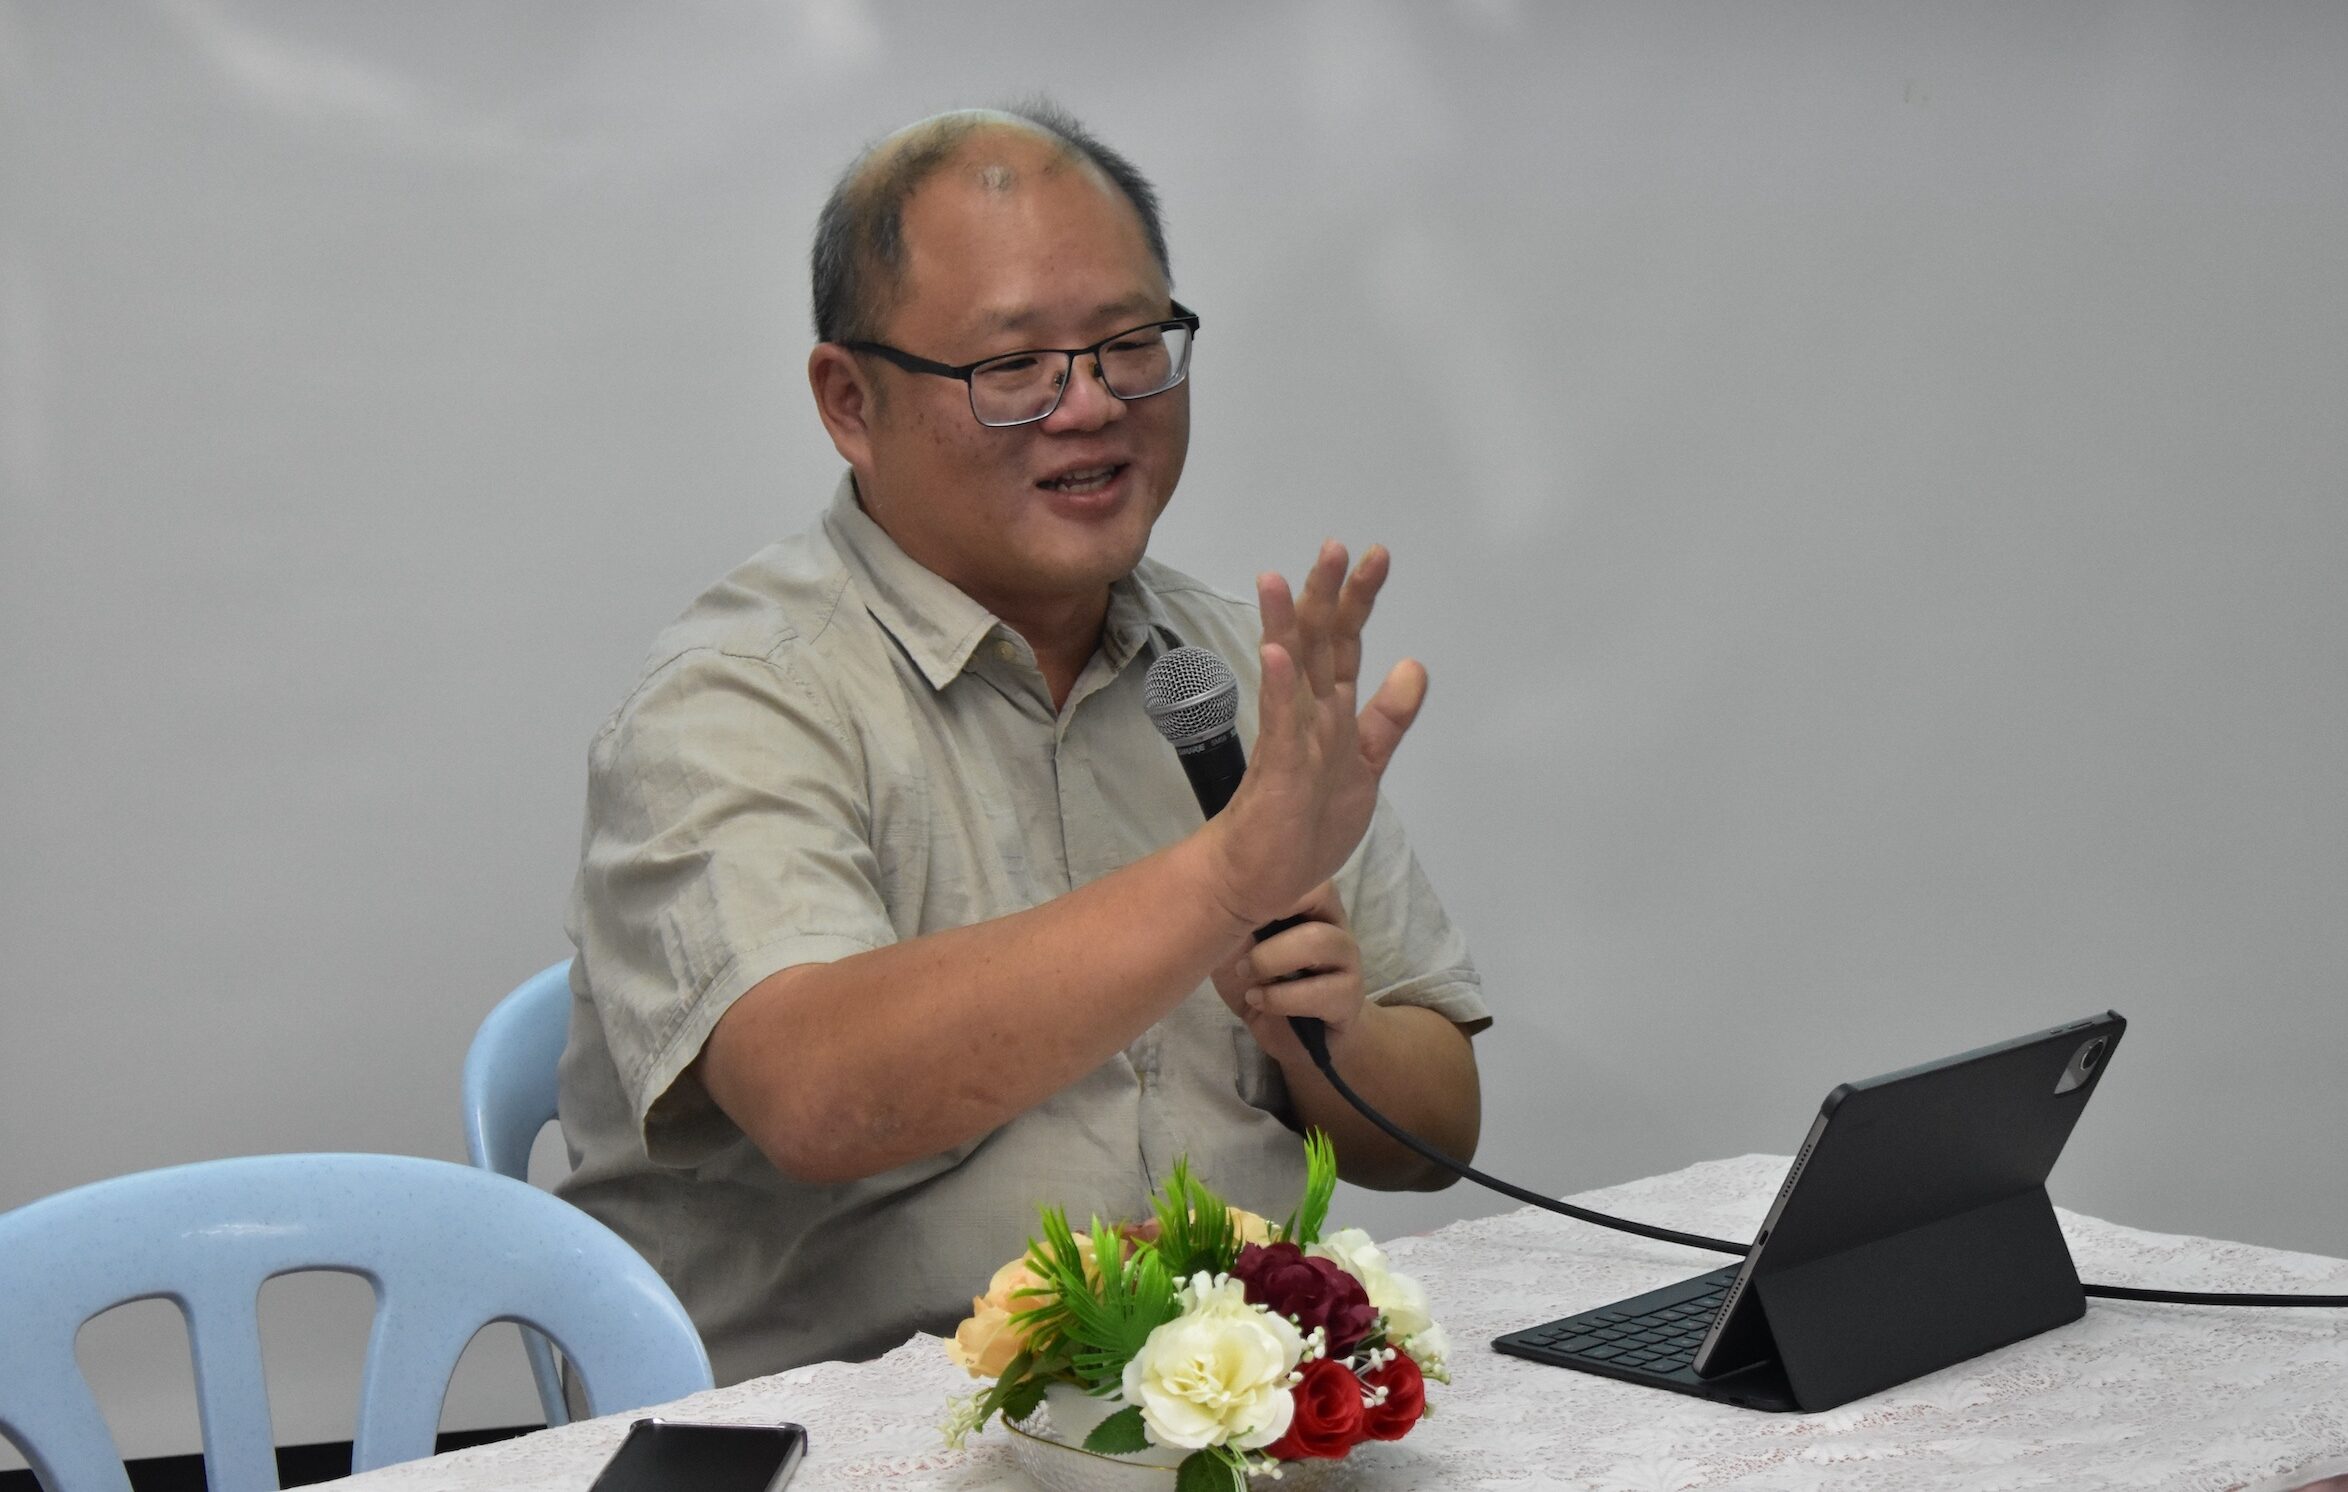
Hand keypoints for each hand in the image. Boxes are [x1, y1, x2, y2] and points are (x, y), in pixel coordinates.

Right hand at [1203, 541, 1426, 925]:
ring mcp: (1291, 736)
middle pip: (1317, 642)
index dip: (1359, 600)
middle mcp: (1308, 711)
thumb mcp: (1365, 765)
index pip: (1344, 642)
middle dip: (1327, 594)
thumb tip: (1415, 665)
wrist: (1263, 877)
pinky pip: (1280, 723)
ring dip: (1286, 625)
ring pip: (1288, 671)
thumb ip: (1387, 717)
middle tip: (1336, 546)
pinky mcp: (1278, 769)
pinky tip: (1276, 653)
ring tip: (1280, 580)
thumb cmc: (1306, 823)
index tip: (1375, 555)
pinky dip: (1280, 687)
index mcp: (1331, 708)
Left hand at [1211, 881, 1365, 1068]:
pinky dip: (1279, 997)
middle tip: (1235, 949)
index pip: (1299, 869)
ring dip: (1270, 960)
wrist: (1287, 1036)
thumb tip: (1206, 888)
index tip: (1232, 900)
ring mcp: (1347, 959)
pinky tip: (1258, 1000)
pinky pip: (1320, 991)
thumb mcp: (1231, 945)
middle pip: (1312, 894)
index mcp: (1309, 901)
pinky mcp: (1349, 997)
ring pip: (1319, 941)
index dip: (1264, 880)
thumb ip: (1227, 916)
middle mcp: (1334, 922)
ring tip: (1246, 975)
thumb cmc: (1257, 982)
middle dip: (1260, 920)